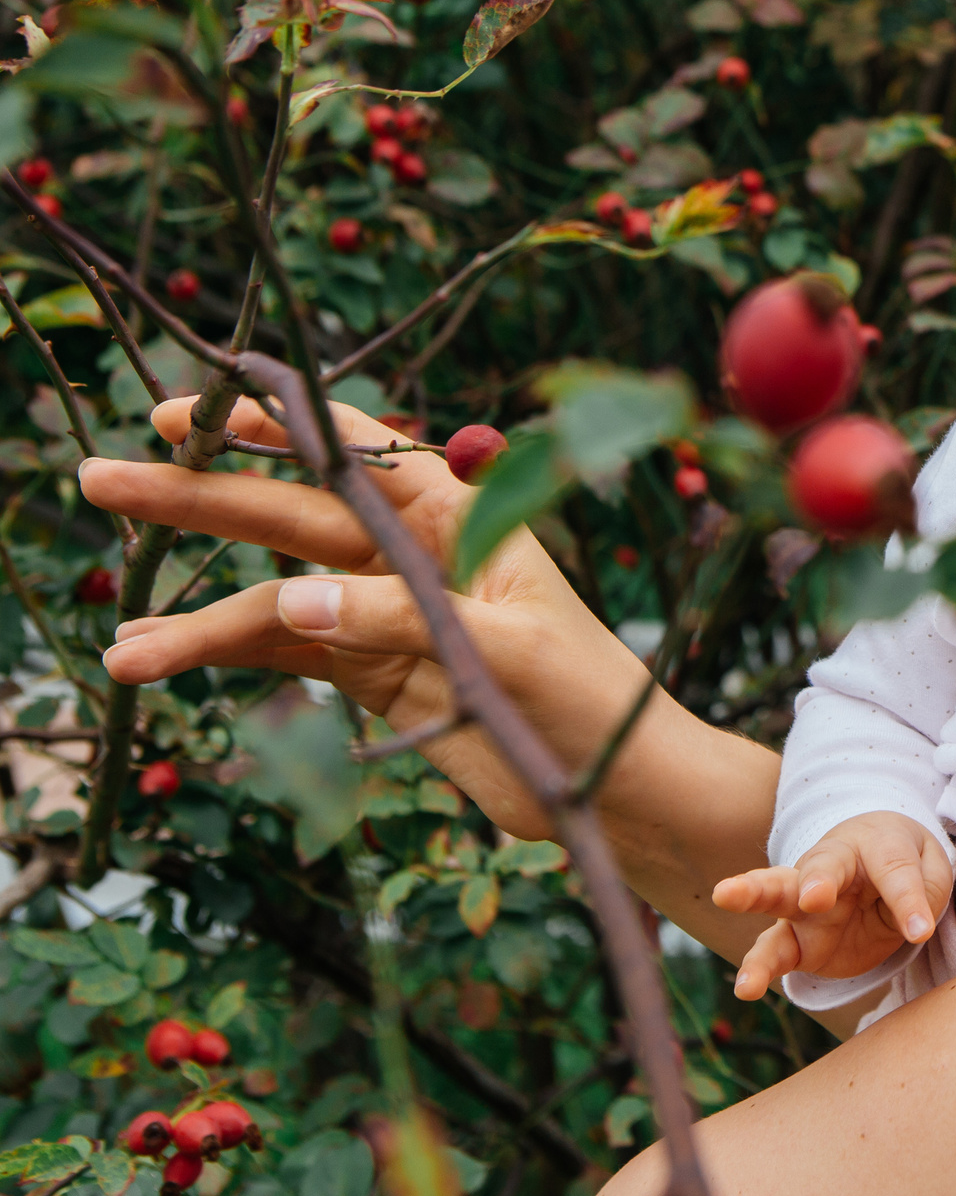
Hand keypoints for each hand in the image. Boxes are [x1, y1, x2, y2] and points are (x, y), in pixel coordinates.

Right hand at [78, 395, 652, 842]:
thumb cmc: (586, 699)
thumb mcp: (504, 651)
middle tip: (99, 481)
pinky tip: (152, 659)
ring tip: (117, 645)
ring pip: (271, 594)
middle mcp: (412, 553)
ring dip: (193, 614)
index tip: (186, 410)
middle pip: (287, 513)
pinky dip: (218, 656)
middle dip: (195, 498)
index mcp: (458, 515)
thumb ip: (399, 620)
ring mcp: (385, 611)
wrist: (615, 784)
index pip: (353, 450)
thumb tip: (289, 600)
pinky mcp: (372, 669)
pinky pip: (281, 652)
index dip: (269, 422)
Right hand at [713, 813, 954, 999]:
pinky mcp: (797, 941)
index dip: (907, 900)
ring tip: (726, 894)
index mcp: (873, 844)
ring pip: (776, 897)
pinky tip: (746, 986)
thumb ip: (921, 890)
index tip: (921, 931)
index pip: (892, 871)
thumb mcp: (930, 869)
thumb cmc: (906, 863)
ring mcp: (806, 905)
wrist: (876, 863)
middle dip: (815, 881)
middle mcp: (831, 869)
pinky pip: (774, 953)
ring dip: (752, 896)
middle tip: (813, 897)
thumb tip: (915, 929)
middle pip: (818, 868)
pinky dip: (759, 968)